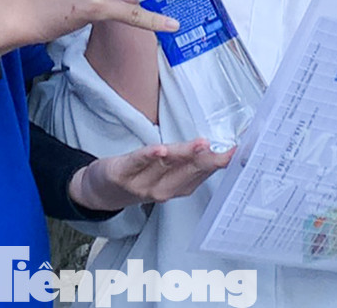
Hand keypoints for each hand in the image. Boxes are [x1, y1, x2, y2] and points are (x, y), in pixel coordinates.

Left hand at [67, 140, 234, 211]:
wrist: (99, 190)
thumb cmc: (138, 176)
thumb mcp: (165, 172)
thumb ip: (187, 162)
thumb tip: (214, 148)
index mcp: (175, 187)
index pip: (199, 174)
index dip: (218, 164)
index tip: (237, 154)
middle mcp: (160, 190)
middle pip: (185, 172)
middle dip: (206, 162)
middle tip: (225, 152)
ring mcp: (140, 184)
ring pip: (165, 167)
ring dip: (183, 156)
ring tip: (201, 146)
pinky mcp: (120, 174)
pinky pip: (136, 164)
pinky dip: (149, 157)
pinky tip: (161, 149)